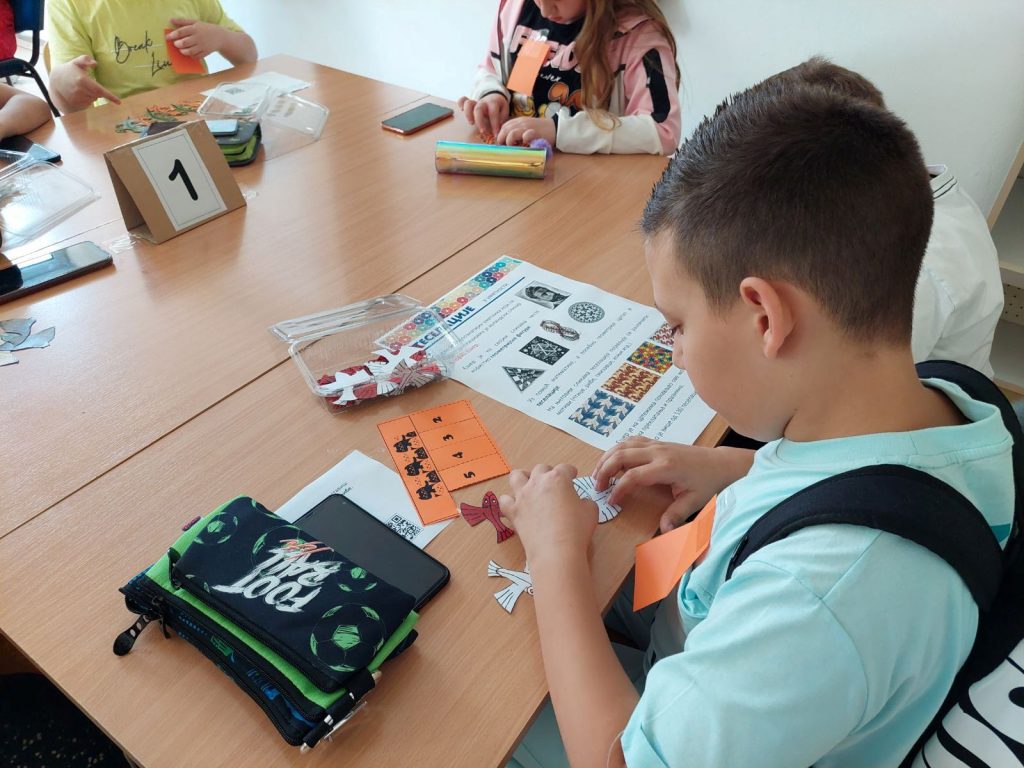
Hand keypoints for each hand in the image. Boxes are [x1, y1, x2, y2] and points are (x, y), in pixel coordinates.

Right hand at [65, 55, 120, 104]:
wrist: (55, 81)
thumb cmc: (68, 71)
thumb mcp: (76, 62)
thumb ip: (85, 60)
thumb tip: (95, 63)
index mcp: (83, 81)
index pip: (100, 90)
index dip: (110, 97)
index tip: (119, 102)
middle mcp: (80, 91)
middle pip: (97, 95)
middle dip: (96, 90)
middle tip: (87, 84)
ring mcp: (77, 99)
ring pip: (92, 100)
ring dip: (91, 95)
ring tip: (81, 88)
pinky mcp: (75, 104)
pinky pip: (87, 104)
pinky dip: (86, 100)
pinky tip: (79, 94)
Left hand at [167, 18, 224, 58]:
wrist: (220, 37)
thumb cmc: (204, 28)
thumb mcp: (195, 22)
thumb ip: (183, 22)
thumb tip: (171, 21)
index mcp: (195, 28)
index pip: (181, 32)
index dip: (173, 35)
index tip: (167, 37)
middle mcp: (198, 37)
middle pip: (185, 42)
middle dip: (178, 44)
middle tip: (176, 44)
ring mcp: (202, 46)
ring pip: (190, 51)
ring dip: (183, 51)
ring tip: (181, 50)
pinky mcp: (205, 53)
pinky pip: (196, 57)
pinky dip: (191, 56)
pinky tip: (189, 53)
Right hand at [457, 92, 508, 136]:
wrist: (495, 100)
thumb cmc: (499, 110)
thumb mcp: (504, 114)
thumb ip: (502, 120)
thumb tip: (499, 129)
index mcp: (494, 103)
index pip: (493, 113)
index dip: (494, 124)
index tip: (496, 135)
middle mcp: (483, 102)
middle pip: (478, 108)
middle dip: (480, 121)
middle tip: (483, 132)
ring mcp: (475, 102)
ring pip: (468, 103)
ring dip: (468, 114)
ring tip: (471, 123)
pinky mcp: (469, 104)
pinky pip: (462, 100)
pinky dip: (460, 104)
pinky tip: (461, 110)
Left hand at [496, 116, 555, 146]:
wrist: (555, 128)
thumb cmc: (540, 131)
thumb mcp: (526, 127)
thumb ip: (517, 131)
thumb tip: (506, 140)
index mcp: (518, 121)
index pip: (504, 127)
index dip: (500, 136)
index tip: (502, 144)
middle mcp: (521, 122)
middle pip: (505, 130)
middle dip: (501, 140)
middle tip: (504, 148)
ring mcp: (528, 127)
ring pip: (512, 133)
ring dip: (509, 142)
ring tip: (512, 147)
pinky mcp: (535, 132)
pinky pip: (526, 136)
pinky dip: (522, 140)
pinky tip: (523, 145)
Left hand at [499, 464, 595, 563]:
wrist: (556, 551)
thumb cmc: (576, 529)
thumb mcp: (591, 511)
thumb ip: (585, 502)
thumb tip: (580, 503)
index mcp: (558, 479)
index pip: (565, 468)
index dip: (570, 472)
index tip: (572, 476)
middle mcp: (538, 483)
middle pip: (541, 469)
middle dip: (548, 473)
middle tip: (554, 484)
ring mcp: (523, 496)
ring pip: (517, 476)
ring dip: (523, 478)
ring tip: (529, 486)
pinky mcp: (513, 512)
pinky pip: (504, 500)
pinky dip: (509, 501)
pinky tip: (515, 505)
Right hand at [594, 438, 753, 532]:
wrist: (721, 464)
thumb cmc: (708, 482)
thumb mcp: (695, 501)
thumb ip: (676, 515)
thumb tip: (663, 533)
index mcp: (666, 467)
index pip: (633, 476)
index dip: (619, 489)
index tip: (611, 502)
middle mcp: (658, 452)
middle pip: (621, 455)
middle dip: (605, 470)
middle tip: (596, 487)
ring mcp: (656, 445)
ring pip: (623, 445)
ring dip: (607, 457)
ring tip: (598, 474)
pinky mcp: (657, 443)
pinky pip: (631, 441)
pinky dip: (617, 449)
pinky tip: (612, 460)